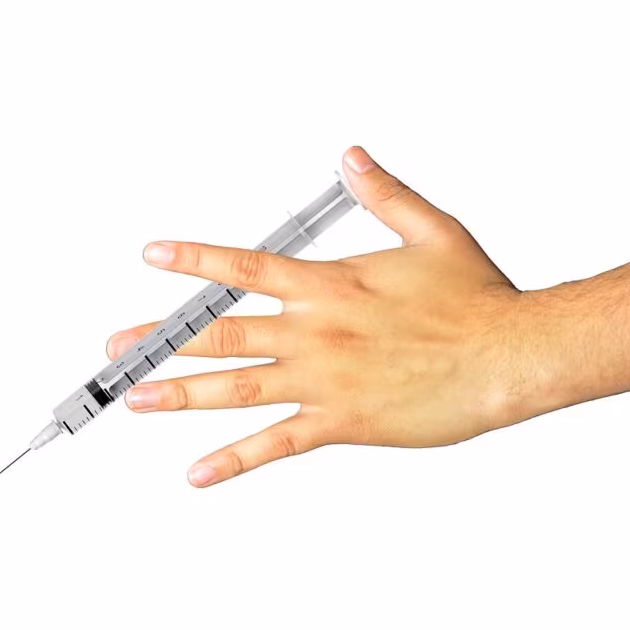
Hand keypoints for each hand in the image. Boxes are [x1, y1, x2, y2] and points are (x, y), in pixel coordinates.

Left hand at [106, 147, 548, 486]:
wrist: (510, 356)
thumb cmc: (476, 297)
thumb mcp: (432, 230)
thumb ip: (383, 193)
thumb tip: (352, 156)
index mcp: (330, 284)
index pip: (245, 267)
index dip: (195, 260)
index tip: (153, 256)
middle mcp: (316, 330)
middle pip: (223, 332)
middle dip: (164, 339)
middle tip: (118, 345)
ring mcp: (324, 379)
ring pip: (236, 388)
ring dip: (180, 393)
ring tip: (136, 398)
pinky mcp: (343, 421)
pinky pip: (277, 444)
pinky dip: (235, 460)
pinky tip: (198, 473)